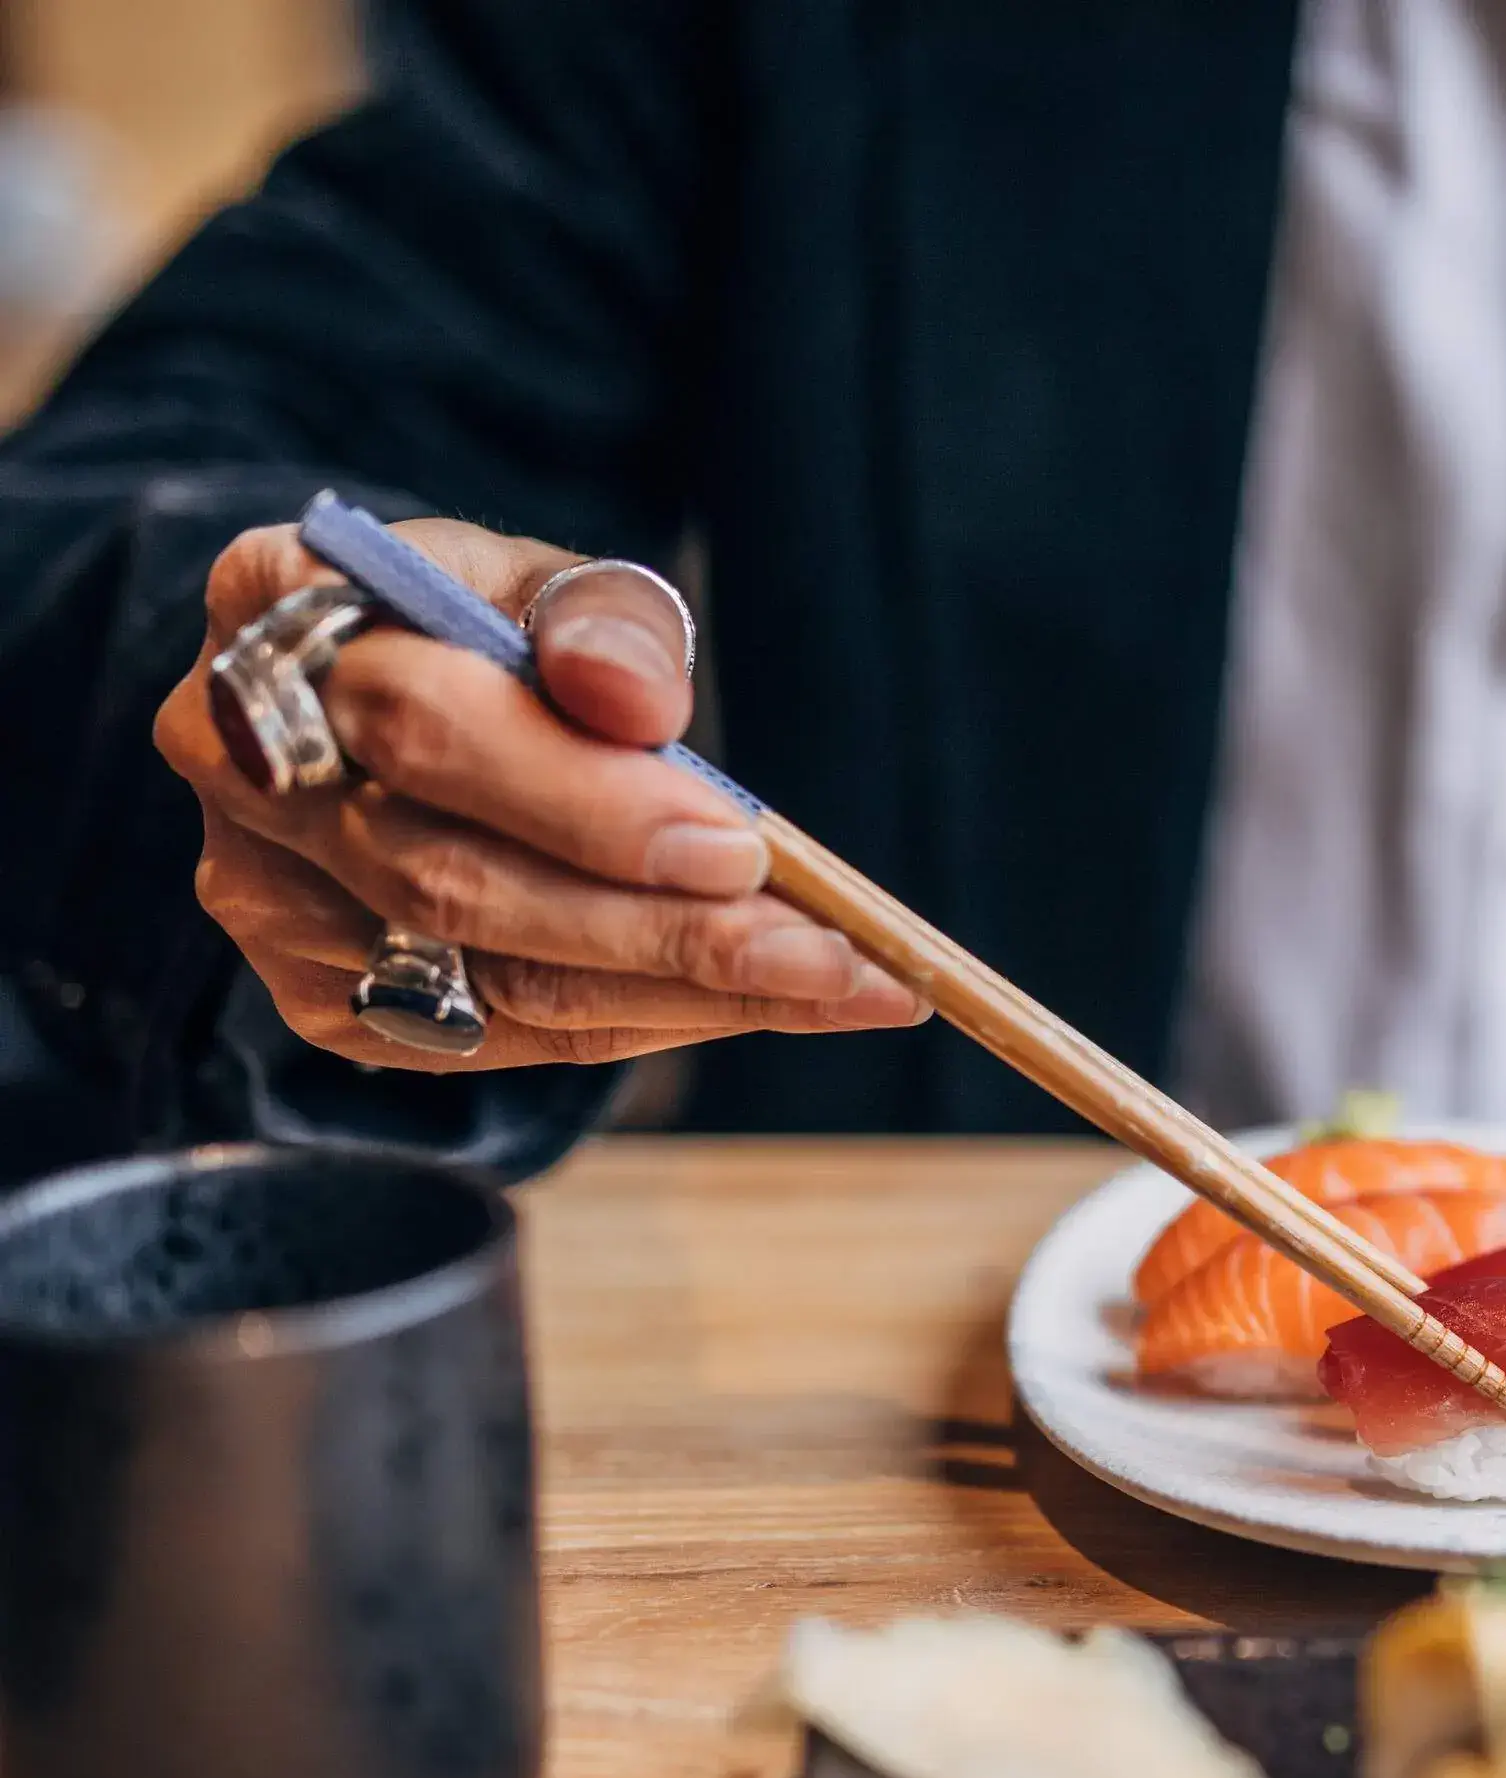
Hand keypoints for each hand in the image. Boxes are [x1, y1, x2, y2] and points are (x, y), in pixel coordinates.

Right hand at [153, 518, 927, 1070]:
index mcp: (272, 608)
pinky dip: (640, 1025)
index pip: (424, 725)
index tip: (739, 842)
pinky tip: (754, 1004)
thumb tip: (637, 702)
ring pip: (484, 978)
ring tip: (839, 986)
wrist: (390, 687)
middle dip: (660, 925)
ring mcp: (263, 891)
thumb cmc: (488, 627)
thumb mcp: (549, 580)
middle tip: (829, 950)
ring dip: (681, 993)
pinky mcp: (315, 992)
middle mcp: (232, 757)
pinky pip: (494, 1035)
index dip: (585, 798)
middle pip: (450, 875)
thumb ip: (600, 620)